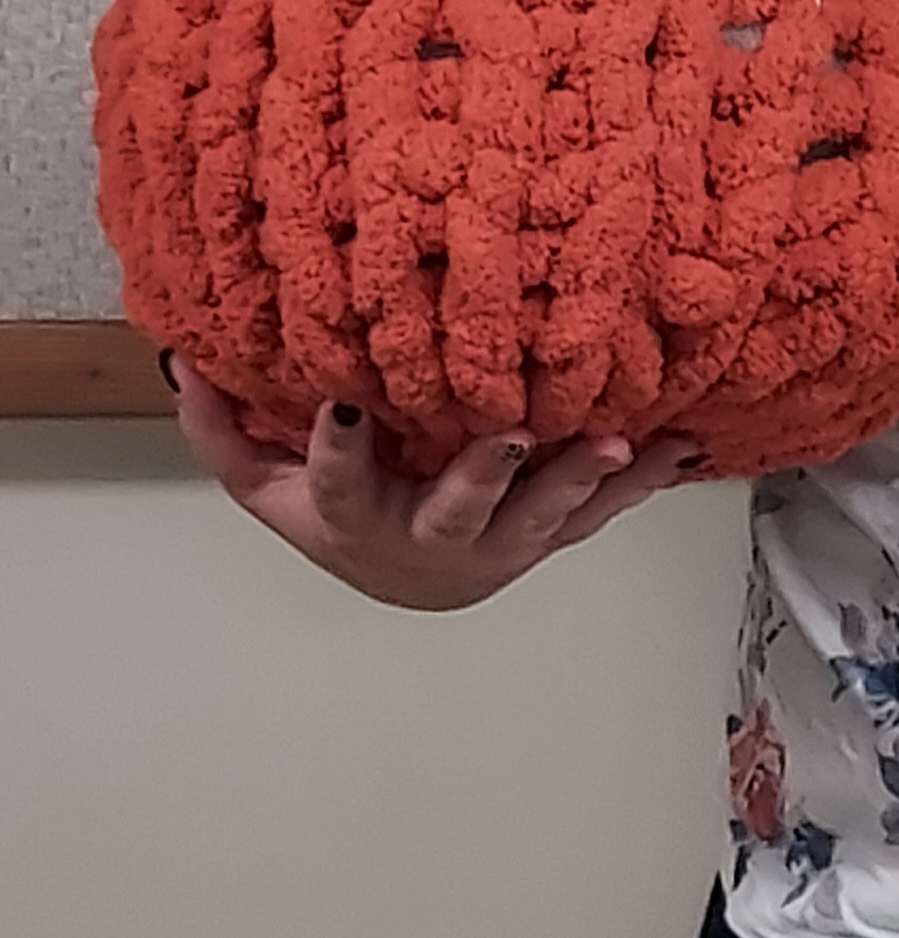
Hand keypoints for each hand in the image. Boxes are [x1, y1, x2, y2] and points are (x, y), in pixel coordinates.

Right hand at [162, 355, 710, 613]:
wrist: (403, 580)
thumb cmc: (335, 515)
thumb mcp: (265, 484)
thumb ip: (223, 425)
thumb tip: (180, 356)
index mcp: (357, 517)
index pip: (337, 483)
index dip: (337, 447)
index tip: (344, 402)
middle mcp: (431, 538)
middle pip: (456, 513)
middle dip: (483, 476)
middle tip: (512, 434)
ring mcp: (497, 542)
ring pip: (540, 518)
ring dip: (578, 482)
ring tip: (616, 443)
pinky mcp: (547, 536)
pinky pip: (597, 512)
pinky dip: (639, 481)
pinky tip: (679, 448)